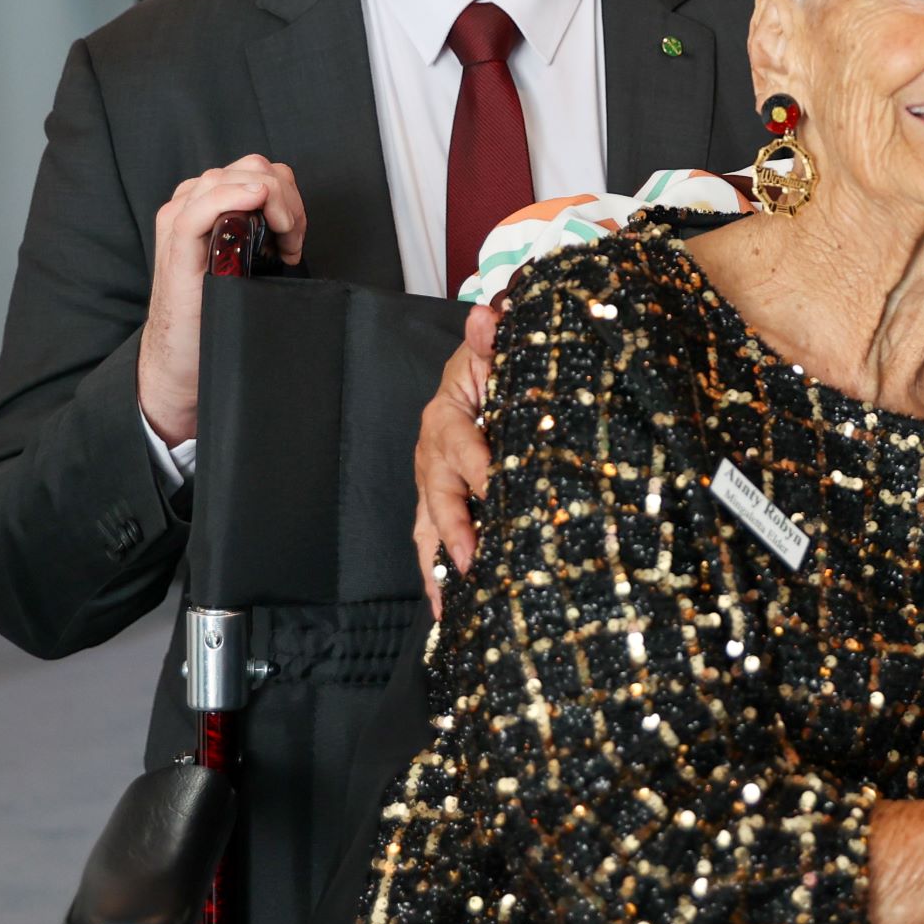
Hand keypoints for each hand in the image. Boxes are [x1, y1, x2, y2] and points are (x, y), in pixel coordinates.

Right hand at [137, 158, 304, 445]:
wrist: (184, 356)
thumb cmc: (219, 309)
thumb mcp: (250, 260)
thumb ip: (264, 229)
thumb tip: (293, 216)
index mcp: (211, 202)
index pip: (260, 171)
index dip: (289, 195)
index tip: (296, 238)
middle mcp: (192, 202)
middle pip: (253, 168)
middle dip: (287, 201)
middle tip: (291, 245)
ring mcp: (180, 220)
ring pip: (232, 178)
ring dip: (272, 205)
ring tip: (279, 248)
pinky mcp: (175, 245)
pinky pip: (201, 206)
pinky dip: (232, 197)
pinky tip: (255, 202)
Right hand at [413, 304, 499, 613]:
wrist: (477, 375)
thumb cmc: (490, 367)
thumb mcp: (492, 349)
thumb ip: (492, 337)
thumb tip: (489, 315)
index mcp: (446, 416)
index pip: (461, 445)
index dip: (479, 468)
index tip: (496, 490)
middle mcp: (432, 454)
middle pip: (438, 496)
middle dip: (453, 531)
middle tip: (471, 561)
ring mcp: (432, 484)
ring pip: (427, 527)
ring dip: (437, 567)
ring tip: (449, 604)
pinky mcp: (438, 504)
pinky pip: (432, 541)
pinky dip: (438, 575)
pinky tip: (450, 608)